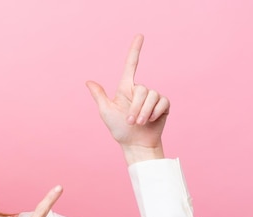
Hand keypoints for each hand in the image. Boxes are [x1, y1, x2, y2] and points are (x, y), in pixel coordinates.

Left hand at [86, 34, 168, 163]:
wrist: (136, 144)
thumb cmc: (119, 130)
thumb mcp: (106, 112)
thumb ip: (99, 96)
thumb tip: (88, 82)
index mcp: (125, 89)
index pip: (131, 66)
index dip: (135, 50)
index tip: (140, 35)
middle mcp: (140, 91)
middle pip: (142, 88)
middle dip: (136, 107)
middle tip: (131, 121)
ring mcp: (152, 97)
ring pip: (152, 95)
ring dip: (145, 112)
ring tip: (140, 123)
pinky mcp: (163, 105)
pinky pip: (162, 102)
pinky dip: (155, 113)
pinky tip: (151, 121)